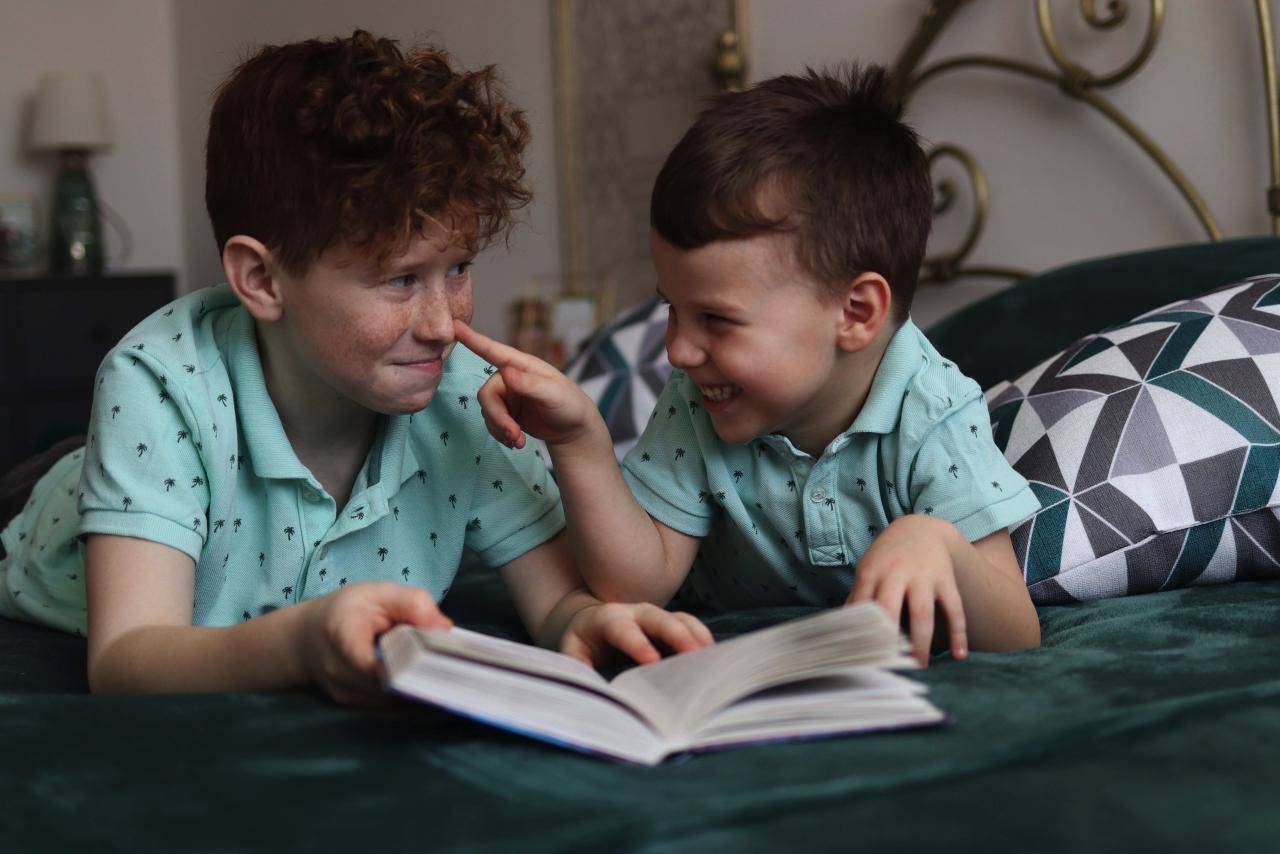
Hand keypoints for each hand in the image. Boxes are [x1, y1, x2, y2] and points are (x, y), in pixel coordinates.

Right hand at [301, 582, 452, 705]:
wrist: (307, 640)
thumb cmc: (346, 611)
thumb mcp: (378, 592)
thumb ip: (412, 603)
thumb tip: (445, 628)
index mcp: (342, 638)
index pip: (376, 664)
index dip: (410, 666)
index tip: (441, 659)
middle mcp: (340, 674)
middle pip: (392, 685)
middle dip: (425, 678)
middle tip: (460, 668)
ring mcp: (347, 696)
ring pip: (395, 701)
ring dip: (423, 688)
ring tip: (452, 674)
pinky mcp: (357, 707)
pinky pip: (392, 705)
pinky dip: (414, 695)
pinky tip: (435, 683)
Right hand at [453, 320, 603, 448]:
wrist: (574, 429)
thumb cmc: (570, 404)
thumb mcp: (554, 394)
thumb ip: (529, 384)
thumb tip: (505, 373)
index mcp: (522, 365)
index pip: (493, 351)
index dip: (473, 339)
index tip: (455, 325)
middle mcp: (510, 377)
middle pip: (486, 394)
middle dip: (497, 417)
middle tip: (514, 435)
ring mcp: (507, 395)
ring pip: (487, 411)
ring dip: (500, 429)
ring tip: (519, 441)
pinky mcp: (506, 412)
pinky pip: (491, 423)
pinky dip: (501, 434)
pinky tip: (516, 441)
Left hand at [559, 602, 713, 667]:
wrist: (593, 622)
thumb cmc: (583, 642)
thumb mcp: (572, 652)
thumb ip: (578, 667)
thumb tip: (590, 686)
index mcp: (607, 619)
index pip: (623, 630)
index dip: (637, 644)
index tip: (651, 661)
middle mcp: (635, 613)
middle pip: (659, 619)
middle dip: (677, 635)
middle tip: (695, 654)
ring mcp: (656, 616)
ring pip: (680, 620)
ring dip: (697, 637)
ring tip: (713, 658)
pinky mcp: (670, 624)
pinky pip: (691, 626)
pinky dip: (703, 639)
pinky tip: (715, 658)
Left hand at [847, 515, 967, 665]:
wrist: (920, 528)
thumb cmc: (887, 558)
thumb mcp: (867, 570)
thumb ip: (858, 598)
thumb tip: (840, 630)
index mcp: (871, 573)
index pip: (863, 607)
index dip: (862, 633)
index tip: (862, 658)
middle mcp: (896, 573)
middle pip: (890, 611)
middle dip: (890, 641)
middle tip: (890, 666)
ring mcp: (923, 575)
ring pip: (922, 613)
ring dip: (921, 643)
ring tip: (919, 666)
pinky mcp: (945, 579)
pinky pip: (954, 608)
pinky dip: (958, 633)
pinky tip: (959, 655)